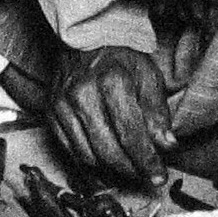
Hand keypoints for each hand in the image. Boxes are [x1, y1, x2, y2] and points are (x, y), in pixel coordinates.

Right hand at [51, 45, 176, 187]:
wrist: (86, 37)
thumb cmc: (122, 59)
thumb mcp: (149, 77)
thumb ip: (158, 113)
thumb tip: (167, 146)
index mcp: (112, 82)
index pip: (131, 134)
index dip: (146, 161)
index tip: (159, 178)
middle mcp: (82, 94)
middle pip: (108, 150)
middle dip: (130, 170)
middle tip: (145, 178)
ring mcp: (62, 104)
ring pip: (87, 156)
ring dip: (110, 171)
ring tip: (128, 171)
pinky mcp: (50, 112)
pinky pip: (69, 150)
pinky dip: (88, 164)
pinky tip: (104, 167)